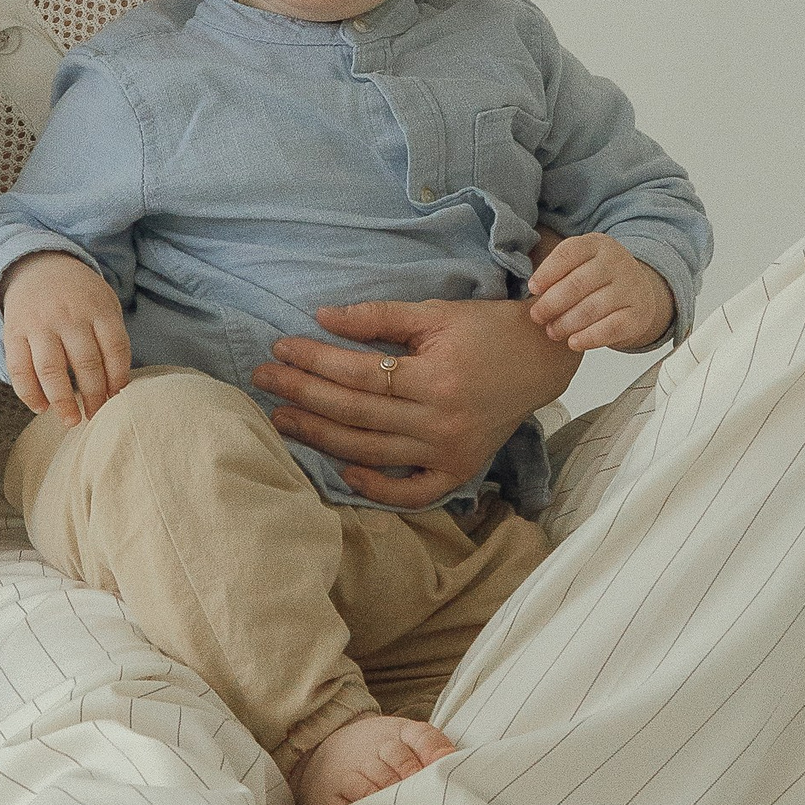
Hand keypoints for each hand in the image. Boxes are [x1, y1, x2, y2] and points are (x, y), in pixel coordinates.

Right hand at [0, 252, 133, 425]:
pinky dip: (29, 392)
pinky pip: (19, 368)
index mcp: (97, 308)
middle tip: (96, 415)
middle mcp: (68, 315)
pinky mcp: (13, 332)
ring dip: (62, 401)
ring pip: (51, 369)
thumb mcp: (104, 302)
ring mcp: (39, 324)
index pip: (115, 349)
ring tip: (71, 421)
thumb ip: (111, 336)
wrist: (37, 265)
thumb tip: (116, 386)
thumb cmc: (78, 294)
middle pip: (85, 363)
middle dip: (94, 396)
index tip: (117, 398)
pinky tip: (41, 408)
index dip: (118, 378)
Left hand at [251, 296, 580, 506]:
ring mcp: (449, 452)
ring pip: (370, 451)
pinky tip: (342, 470)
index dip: (314, 361)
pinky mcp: (459, 470)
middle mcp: (440, 421)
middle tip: (263, 380)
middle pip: (356, 414)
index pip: (358, 374)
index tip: (279, 348)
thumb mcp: (435, 312)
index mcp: (435, 378)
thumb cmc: (487, 329)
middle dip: (303, 395)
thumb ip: (379, 316)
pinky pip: (411, 492)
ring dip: (320, 437)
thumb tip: (322, 316)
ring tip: (281, 419)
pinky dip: (376, 488)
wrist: (542, 358)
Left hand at [526, 232, 675, 351]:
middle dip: (552, 303)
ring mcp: (630, 288)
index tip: (532, 289)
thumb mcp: (580, 262)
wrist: (638, 293)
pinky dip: (589, 338)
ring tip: (552, 331)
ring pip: (592, 308)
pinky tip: (573, 342)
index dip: (547, 272)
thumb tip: (526, 288)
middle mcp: (617, 262)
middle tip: (537, 316)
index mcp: (597, 244)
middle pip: (577, 283)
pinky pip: (611, 329)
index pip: (568, 253)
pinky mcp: (638, 315)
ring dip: (566, 323)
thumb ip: (556, 268)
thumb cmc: (596, 279)